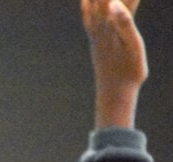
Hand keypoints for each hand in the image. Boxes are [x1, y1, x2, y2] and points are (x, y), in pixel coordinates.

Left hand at [81, 0, 146, 127]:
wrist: (113, 92)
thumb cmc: (128, 71)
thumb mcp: (132, 46)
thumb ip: (124, 23)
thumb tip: (113, 3)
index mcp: (111, 23)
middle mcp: (99, 24)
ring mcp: (95, 31)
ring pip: (92, 1)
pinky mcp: (94, 37)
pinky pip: (88, 13)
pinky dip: (88, 3)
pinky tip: (88, 1)